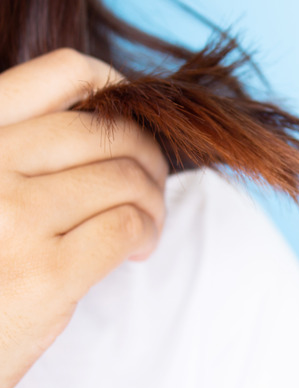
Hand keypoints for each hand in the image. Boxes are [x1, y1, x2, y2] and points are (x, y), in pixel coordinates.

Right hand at [0, 49, 168, 387]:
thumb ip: (24, 149)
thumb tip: (112, 120)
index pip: (64, 72)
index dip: (117, 89)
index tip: (135, 120)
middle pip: (108, 131)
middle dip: (148, 157)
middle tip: (151, 188)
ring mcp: (11, 217)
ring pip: (126, 178)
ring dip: (153, 201)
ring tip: (145, 225)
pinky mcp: (45, 273)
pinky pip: (127, 225)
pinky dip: (147, 233)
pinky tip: (136, 250)